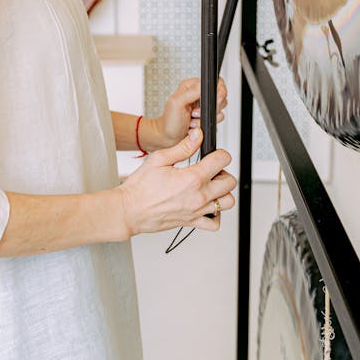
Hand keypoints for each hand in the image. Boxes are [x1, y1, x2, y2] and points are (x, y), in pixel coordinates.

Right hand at [118, 128, 236, 236]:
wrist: (129, 210)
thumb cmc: (140, 187)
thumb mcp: (160, 159)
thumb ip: (183, 147)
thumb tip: (197, 136)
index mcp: (192, 178)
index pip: (222, 160)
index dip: (219, 153)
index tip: (213, 154)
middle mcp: (198, 196)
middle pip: (230, 182)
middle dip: (223, 172)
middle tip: (211, 170)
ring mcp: (197, 211)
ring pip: (227, 202)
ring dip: (223, 193)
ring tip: (210, 187)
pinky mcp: (192, 222)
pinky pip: (215, 223)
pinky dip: (216, 215)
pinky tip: (207, 206)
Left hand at [149, 77, 227, 149]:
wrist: (168, 137)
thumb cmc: (169, 121)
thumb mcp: (176, 103)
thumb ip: (191, 92)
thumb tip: (205, 85)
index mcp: (191, 86)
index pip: (215, 82)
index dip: (216, 93)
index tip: (208, 103)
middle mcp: (199, 94)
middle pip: (220, 96)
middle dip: (210, 108)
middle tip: (195, 113)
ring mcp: (204, 106)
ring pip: (219, 109)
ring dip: (206, 117)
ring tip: (193, 120)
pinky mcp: (206, 116)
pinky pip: (216, 119)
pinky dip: (206, 124)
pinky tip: (196, 125)